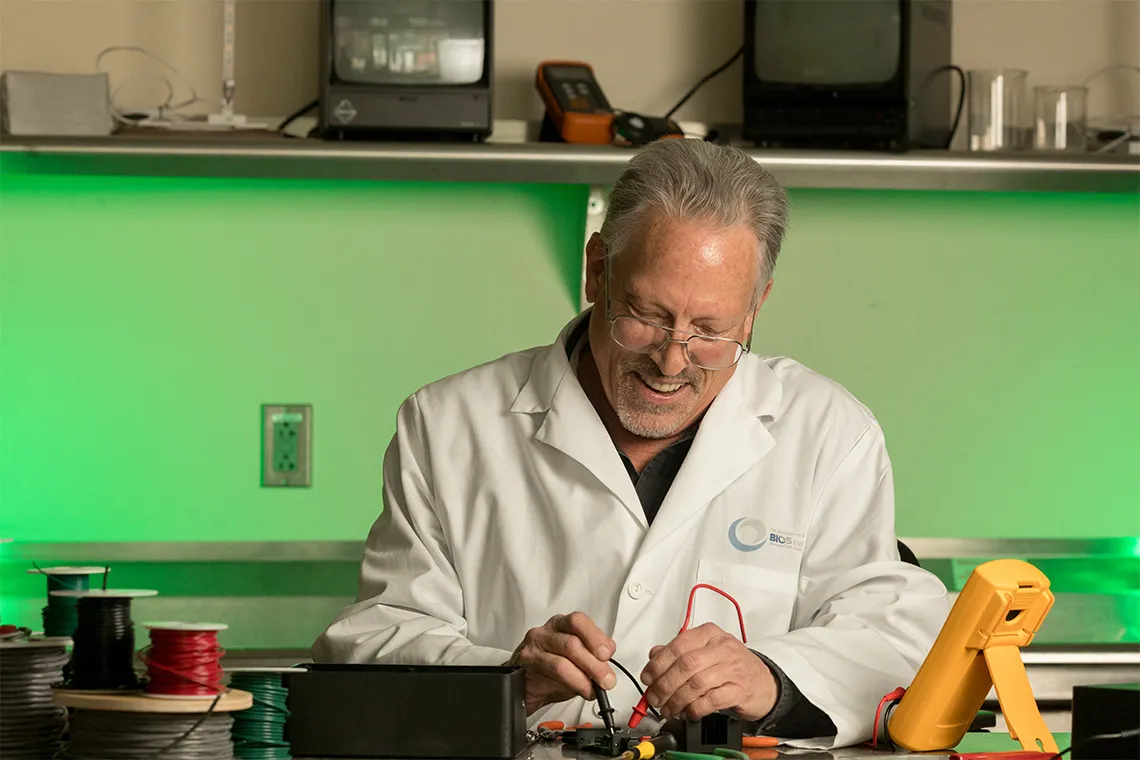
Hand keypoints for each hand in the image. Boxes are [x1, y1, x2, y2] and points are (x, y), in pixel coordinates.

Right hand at [505, 612, 616, 715]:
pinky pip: (550, 674)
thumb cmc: (550, 669)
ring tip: (594, 688)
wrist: (524, 684)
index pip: (578, 621)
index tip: (607, 653)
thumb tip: (608, 669)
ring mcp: (534, 647)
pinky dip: (571, 683)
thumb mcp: (576, 660)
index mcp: (561, 624)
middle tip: (607, 680)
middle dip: (595, 664)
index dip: (595, 637)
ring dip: (583, 678)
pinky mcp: (525, 663)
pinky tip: (579, 690)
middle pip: (572, 643)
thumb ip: (593, 658)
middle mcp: (546, 632)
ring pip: (562, 660)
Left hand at [640, 622, 777, 721]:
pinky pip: (710, 701)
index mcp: (709, 634)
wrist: (765, 683)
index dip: (658, 664)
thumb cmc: (732, 666)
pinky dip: (694, 709)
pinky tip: (687, 713)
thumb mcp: (705, 651)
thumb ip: (679, 651)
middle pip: (685, 665)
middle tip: (654, 698)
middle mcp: (721, 648)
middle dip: (664, 685)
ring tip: (668, 709)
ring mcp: (732, 669)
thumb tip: (654, 656)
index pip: (678, 646)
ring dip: (676, 700)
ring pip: (696, 684)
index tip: (647, 678)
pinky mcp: (739, 690)